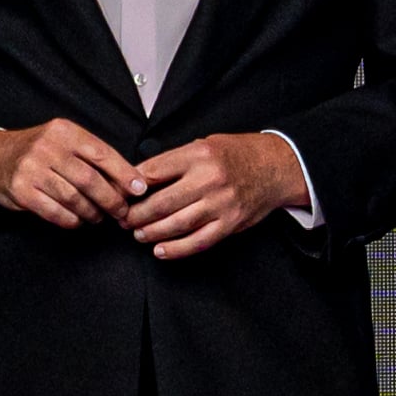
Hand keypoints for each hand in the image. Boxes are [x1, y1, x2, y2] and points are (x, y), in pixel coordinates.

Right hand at [0, 120, 134, 229]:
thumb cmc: (38, 152)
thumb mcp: (63, 141)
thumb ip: (92, 156)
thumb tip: (129, 180)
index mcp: (64, 131)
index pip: (102, 153)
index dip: (124, 173)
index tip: (139, 189)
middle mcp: (48, 147)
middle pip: (90, 179)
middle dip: (111, 200)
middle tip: (121, 211)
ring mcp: (32, 169)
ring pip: (74, 198)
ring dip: (92, 212)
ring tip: (98, 216)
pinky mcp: (22, 191)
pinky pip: (55, 212)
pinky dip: (71, 220)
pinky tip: (77, 220)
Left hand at [124, 131, 306, 261]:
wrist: (275, 167)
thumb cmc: (236, 155)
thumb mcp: (204, 145)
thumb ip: (174, 161)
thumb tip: (139, 180)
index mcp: (199, 155)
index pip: (154, 171)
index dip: (132, 186)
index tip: (120, 195)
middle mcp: (210, 179)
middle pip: (162, 202)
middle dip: (137, 215)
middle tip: (123, 219)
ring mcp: (221, 204)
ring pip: (177, 224)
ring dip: (152, 233)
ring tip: (138, 234)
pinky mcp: (231, 223)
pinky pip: (199, 241)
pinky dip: (177, 249)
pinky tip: (161, 250)